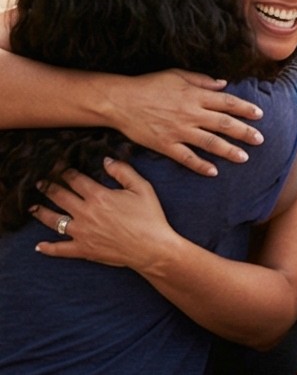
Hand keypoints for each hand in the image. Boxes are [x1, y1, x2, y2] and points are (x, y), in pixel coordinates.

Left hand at [34, 160, 174, 268]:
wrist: (149, 247)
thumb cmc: (149, 215)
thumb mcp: (142, 187)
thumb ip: (123, 171)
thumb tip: (106, 160)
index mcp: (99, 196)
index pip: (76, 180)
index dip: (66, 172)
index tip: (59, 167)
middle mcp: (85, 213)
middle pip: (61, 197)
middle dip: (49, 188)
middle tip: (40, 182)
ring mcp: (81, 233)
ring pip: (55, 221)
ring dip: (42, 213)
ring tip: (33, 207)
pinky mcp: (82, 250)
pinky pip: (60, 249)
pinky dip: (48, 248)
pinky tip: (39, 246)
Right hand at [113, 70, 264, 176]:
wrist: (121, 101)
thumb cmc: (150, 84)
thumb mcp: (178, 75)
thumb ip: (202, 80)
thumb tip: (223, 84)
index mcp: (196, 95)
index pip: (227, 103)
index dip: (245, 109)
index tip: (259, 115)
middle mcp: (191, 114)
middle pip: (224, 124)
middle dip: (244, 132)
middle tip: (260, 139)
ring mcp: (178, 131)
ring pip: (210, 143)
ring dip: (229, 150)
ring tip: (244, 157)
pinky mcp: (165, 145)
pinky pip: (186, 158)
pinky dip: (200, 165)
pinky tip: (213, 171)